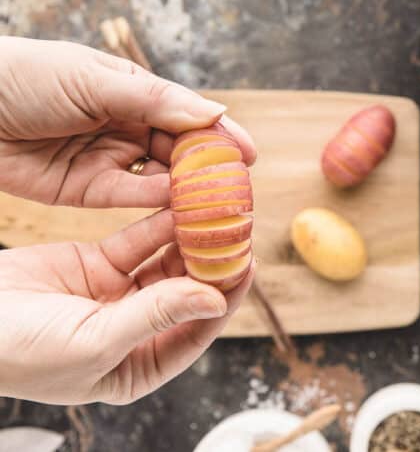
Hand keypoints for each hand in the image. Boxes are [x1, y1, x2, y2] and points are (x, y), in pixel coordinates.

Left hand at [0, 36, 255, 206]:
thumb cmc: (25, 77)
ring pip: (158, 177)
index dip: (219, 134)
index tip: (250, 154)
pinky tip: (177, 205)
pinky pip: (128, 196)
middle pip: (178, 150)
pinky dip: (154, 201)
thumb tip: (212, 114)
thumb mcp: (93, 80)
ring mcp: (107, 158)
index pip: (185, 114)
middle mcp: (125, 125)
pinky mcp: (86, 189)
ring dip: (186, 189)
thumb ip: (153, 101)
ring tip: (216, 204)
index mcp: (131, 91)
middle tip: (239, 189)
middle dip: (209, 168)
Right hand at [0, 210, 253, 404]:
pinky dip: (158, 224)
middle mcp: (136, 330)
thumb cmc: (20, 353)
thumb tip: (214, 301)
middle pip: (187, 292)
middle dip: (213, 264)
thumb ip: (157, 317)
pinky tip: (181, 205)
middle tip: (238, 231)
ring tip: (217, 212)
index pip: (196, 330)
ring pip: (166, 263)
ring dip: (190, 240)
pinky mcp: (97, 265)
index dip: (226, 299)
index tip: (248, 265)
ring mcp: (117, 296)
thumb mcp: (95, 341)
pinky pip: (137, 242)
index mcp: (139, 365)